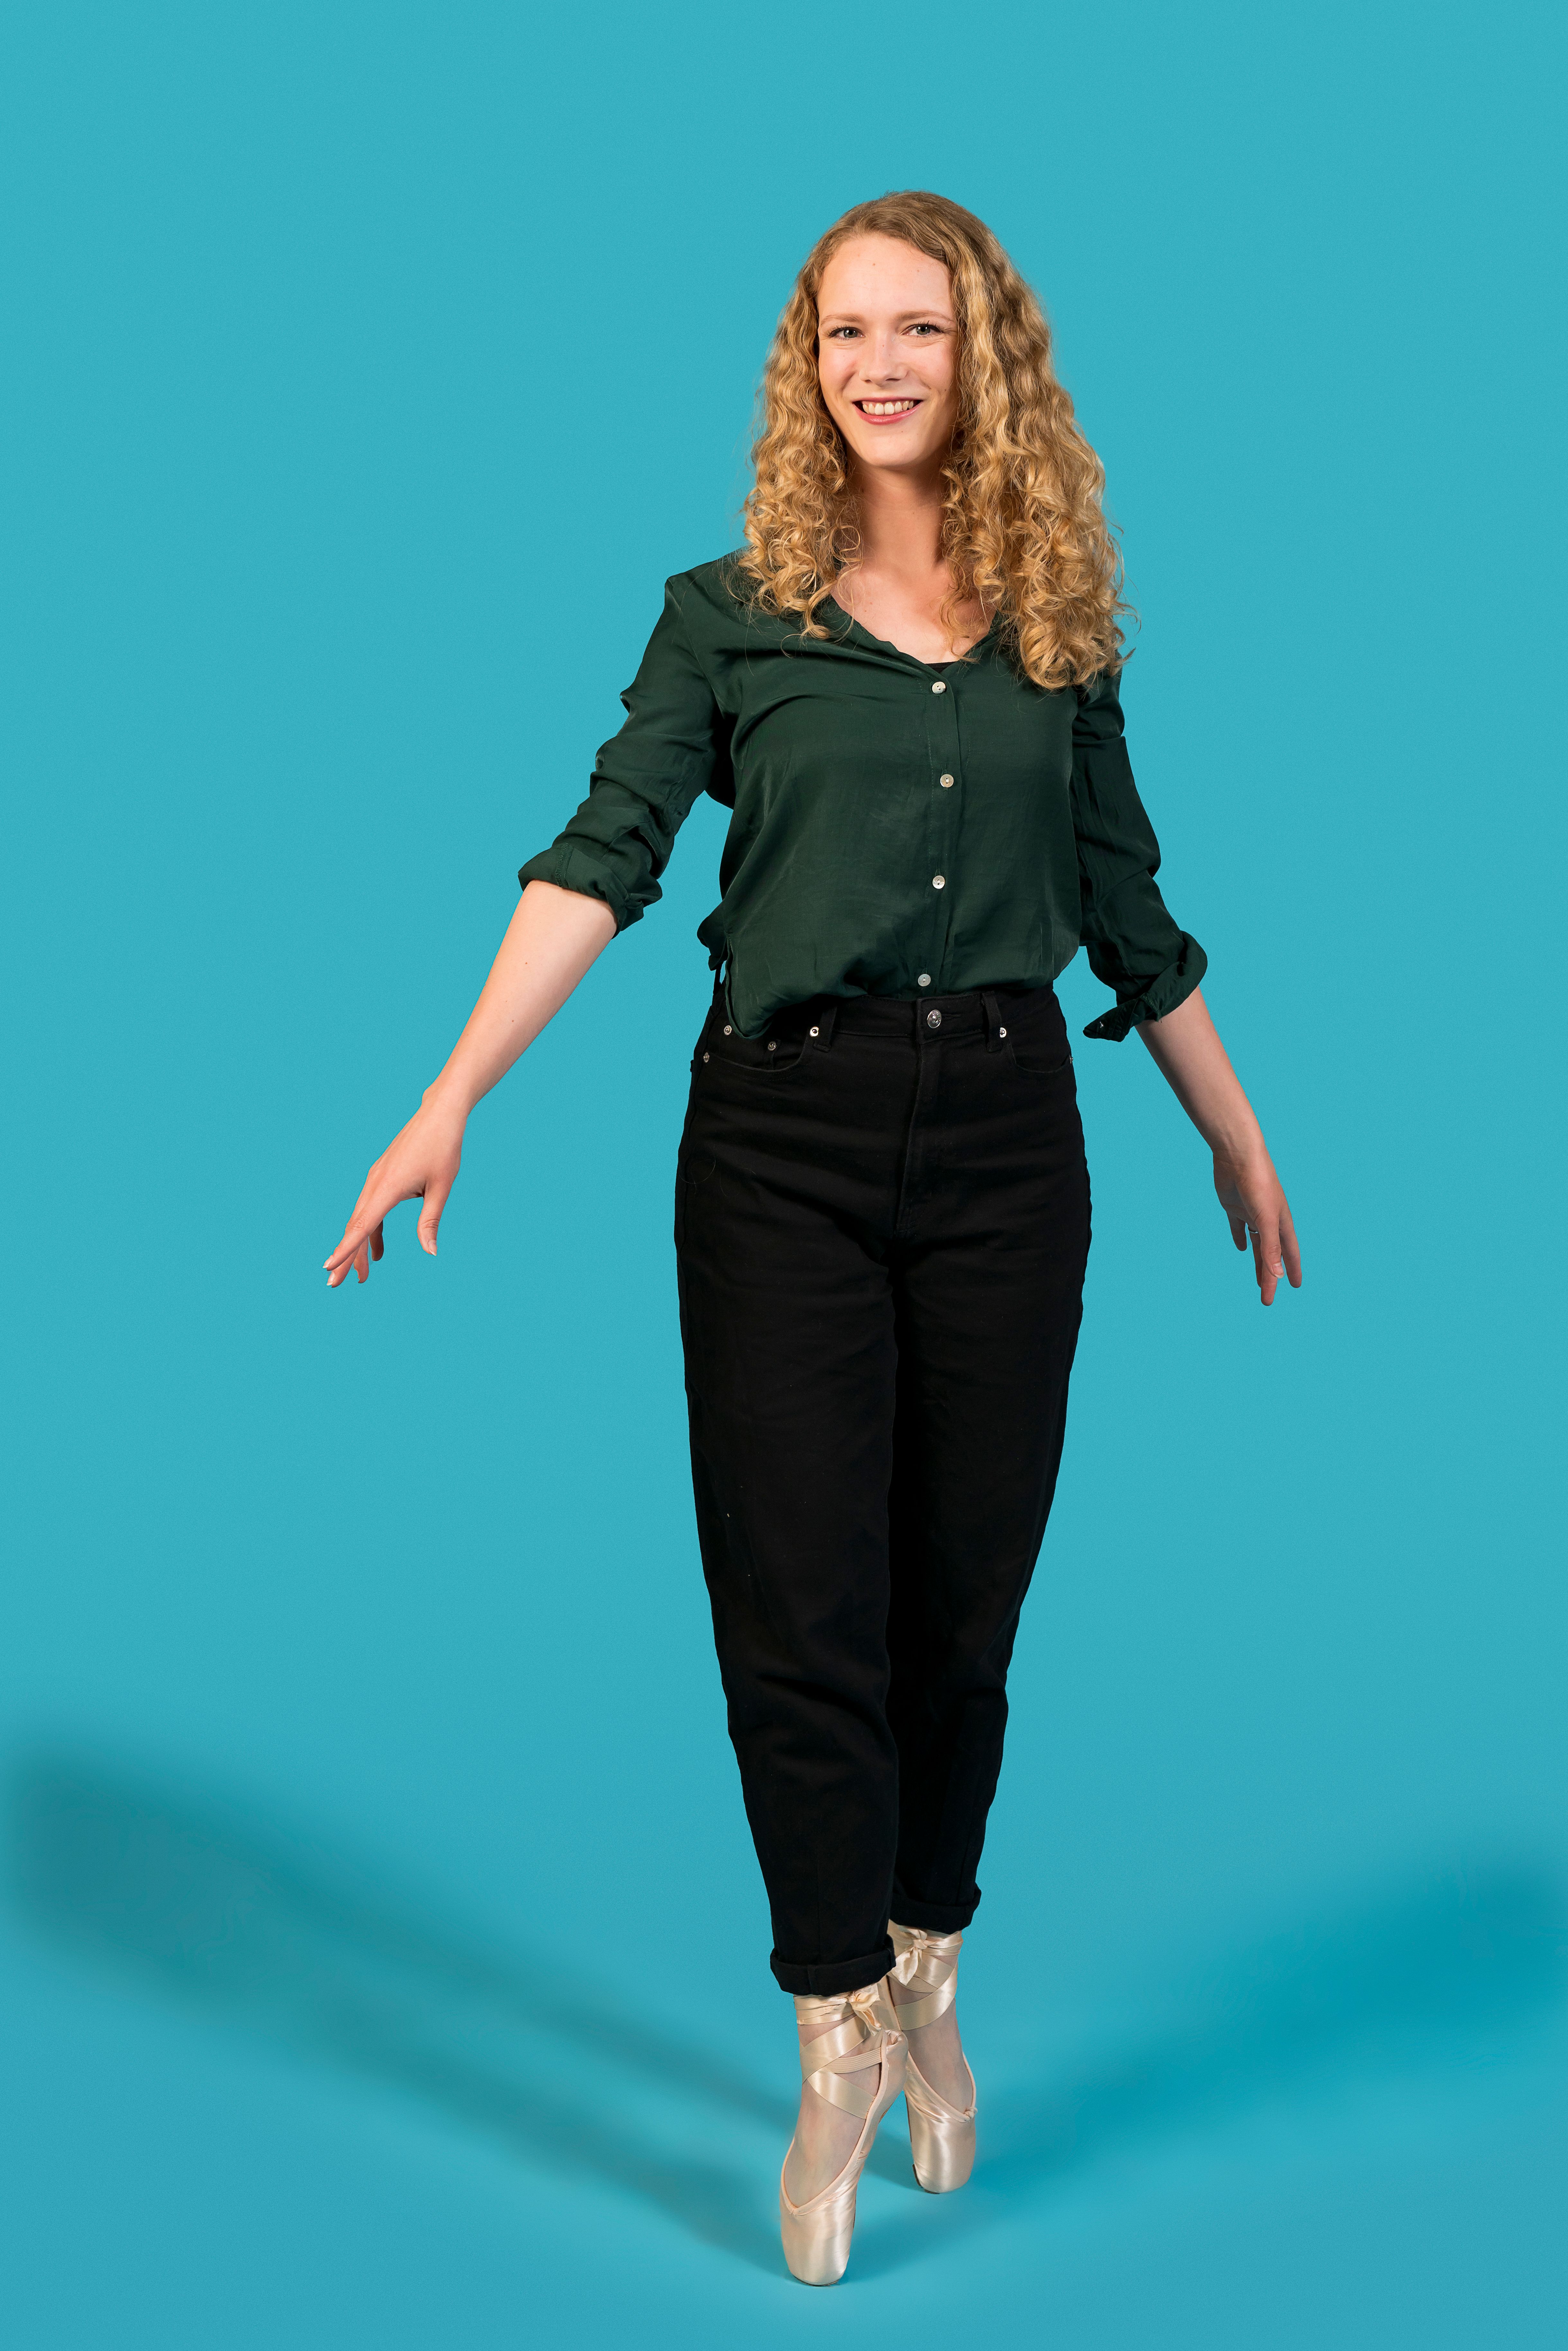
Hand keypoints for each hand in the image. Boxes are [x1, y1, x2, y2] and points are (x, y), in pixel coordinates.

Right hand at [324, 1089, 465, 1287]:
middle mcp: (376, 1183)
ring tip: (361, 1275)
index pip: (363, 1225)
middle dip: (345, 1256)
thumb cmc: (444, 1148)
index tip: (328, 1267)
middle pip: (355, 1226)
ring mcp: (376, 1178)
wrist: (439, 1114)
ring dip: (359, 1246)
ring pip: (361, 1218)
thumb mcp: (441, 1187)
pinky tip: (377, 1250)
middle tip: (335, 1285)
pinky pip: (371, 1208)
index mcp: (388, 1187)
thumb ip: (430, 1221)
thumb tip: (431, 1253)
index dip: (345, 1248)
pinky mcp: (382, 1176)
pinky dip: (371, 1230)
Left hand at [1213, 1146, 1301, 1306]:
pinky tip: (1242, 1249)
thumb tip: (1277, 1276)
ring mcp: (1251, 1212)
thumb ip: (1272, 1247)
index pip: (1288, 1253)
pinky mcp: (1233, 1206)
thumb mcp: (1266, 1219)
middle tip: (1267, 1299)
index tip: (1296, 1286)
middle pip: (1271, 1254)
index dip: (1292, 1270)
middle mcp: (1268, 1219)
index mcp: (1281, 1222)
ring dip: (1257, 1263)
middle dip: (1270, 1277)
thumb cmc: (1258, 1184)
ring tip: (1257, 1282)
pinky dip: (1240, 1239)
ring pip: (1257, 1245)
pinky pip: (1238, 1227)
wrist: (1237, 1155)